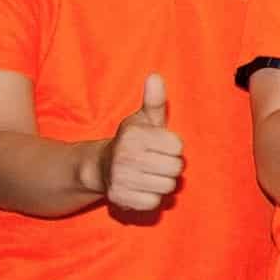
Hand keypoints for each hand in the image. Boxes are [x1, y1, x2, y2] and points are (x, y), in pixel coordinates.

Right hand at [102, 73, 184, 213]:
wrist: (101, 167)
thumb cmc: (132, 141)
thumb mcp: (143, 119)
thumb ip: (154, 100)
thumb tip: (155, 76)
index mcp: (134, 136)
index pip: (177, 148)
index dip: (172, 148)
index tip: (160, 146)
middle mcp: (125, 156)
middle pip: (175, 169)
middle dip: (170, 166)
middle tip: (155, 162)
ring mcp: (121, 178)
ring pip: (167, 187)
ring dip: (162, 182)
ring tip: (148, 174)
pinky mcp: (120, 198)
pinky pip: (154, 203)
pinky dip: (151, 198)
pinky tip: (141, 188)